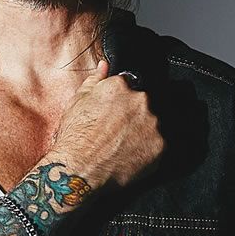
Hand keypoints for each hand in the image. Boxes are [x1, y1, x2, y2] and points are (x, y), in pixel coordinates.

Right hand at [47, 59, 164, 189]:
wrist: (79, 169)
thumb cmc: (74, 137)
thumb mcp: (77, 102)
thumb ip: (95, 80)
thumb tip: (104, 66)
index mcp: (120, 87)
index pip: (128, 87)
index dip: (120, 102)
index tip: (114, 115)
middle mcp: (141, 101)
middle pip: (143, 105)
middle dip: (133, 116)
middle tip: (116, 133)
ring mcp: (152, 124)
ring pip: (152, 125)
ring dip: (141, 133)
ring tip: (121, 146)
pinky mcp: (160, 146)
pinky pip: (157, 145)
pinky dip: (146, 151)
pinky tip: (129, 156)